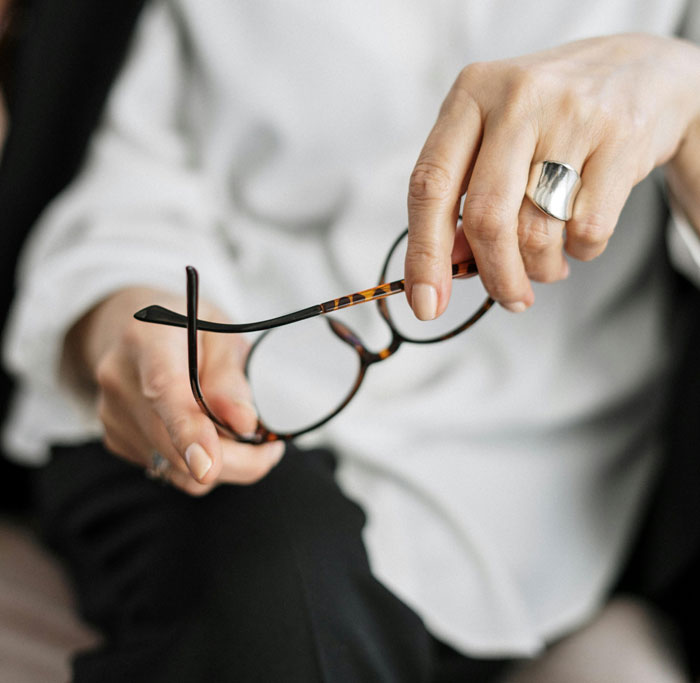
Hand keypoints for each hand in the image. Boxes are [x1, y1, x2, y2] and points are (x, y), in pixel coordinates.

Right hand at [65, 288, 284, 495]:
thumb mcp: (223, 335)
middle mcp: (121, 380)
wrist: (138, 333)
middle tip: (268, 449)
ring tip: (237, 433)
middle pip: (175, 444)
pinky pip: (168, 470)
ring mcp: (113, 414)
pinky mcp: (116, 439)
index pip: (164, 390)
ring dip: (219, 464)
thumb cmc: (189, 330)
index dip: (187, 431)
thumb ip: (231, 377)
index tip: (208, 467)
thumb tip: (243, 424)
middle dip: (233, 459)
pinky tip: (204, 433)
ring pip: (176, 469)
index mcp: (149, 340)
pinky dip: (196, 463)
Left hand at [405, 34, 699, 316]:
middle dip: (495, 275)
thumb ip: (464, 196)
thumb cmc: (548, 120)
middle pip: (486, 217)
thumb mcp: (494, 140)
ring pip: (537, 231)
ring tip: (548, 264)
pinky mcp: (621, 138)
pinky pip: (588, 230)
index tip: (425, 306)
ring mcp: (571, 114)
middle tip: (509, 299)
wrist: (641, 73)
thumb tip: (449, 266)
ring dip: (539, 269)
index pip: (429, 186)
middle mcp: (516, 98)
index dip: (423, 255)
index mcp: (470, 95)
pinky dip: (580, 252)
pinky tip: (579, 237)